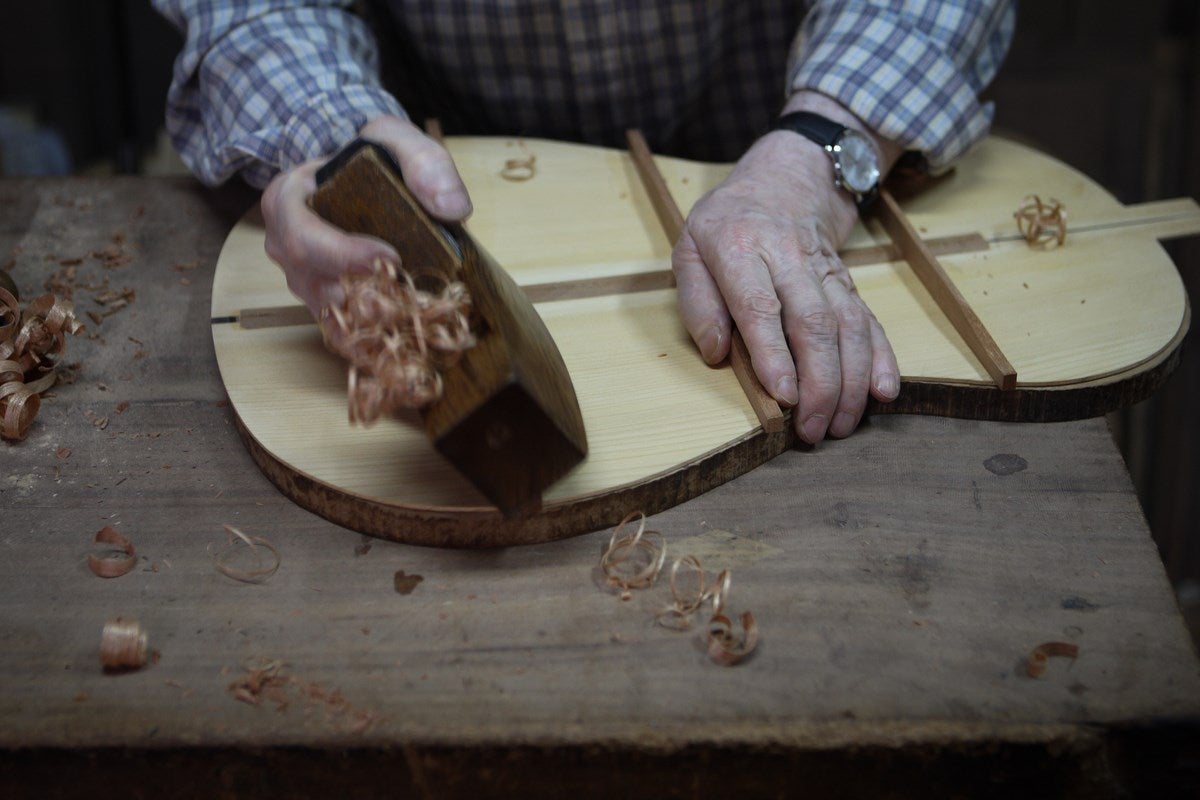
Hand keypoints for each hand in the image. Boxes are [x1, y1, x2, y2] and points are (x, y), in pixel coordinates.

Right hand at [260, 115, 472, 315]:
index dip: (342, 254)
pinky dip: (372, 336)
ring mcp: (303, 279)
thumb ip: (423, 161)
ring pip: (329, 315)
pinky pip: (342, 330)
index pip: (300, 237)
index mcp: (287, 200)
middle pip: (313, 285)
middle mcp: (285, 246)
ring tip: (413, 312)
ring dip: (371, 320)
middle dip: (363, 294)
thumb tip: (451, 208)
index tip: (390, 256)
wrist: (355, 174)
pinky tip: (404, 334)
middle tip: (409, 293)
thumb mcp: (394, 138)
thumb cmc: (369, 156)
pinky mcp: (324, 302)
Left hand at [673, 103, 900, 443]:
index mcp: (739, 249)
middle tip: (814, 430)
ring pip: (848, 325)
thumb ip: (696, 302)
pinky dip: (881, 358)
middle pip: (814, 322)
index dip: (774, 354)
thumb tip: (716, 352)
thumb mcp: (688, 250)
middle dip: (821, 382)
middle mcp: (788, 258)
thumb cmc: (725, 224)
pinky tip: (885, 392)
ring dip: (852, 380)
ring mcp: (824, 270)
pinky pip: (868, 320)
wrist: (783, 180)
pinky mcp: (847, 282)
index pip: (760, 307)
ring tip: (843, 425)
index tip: (784, 397)